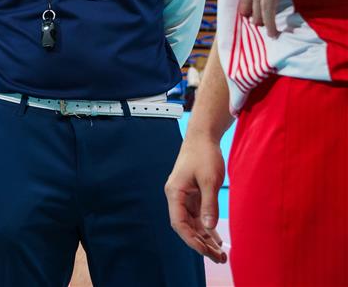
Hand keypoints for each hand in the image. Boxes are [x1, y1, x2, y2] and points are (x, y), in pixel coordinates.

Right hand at [164, 134, 227, 263]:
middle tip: (219, 259)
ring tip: (220, 255)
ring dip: (205, 239)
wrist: (202, 137)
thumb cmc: (204, 155)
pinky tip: (217, 241)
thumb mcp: (209, 180)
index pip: (179, 223)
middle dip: (201, 244)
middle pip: (186, 227)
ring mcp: (185, 197)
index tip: (206, 251)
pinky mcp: (193, 195)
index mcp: (175, 193)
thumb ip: (209, 204)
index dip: (191, 239)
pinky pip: (199, 217)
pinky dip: (207, 229)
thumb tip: (209, 227)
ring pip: (193, 224)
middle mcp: (177, 197)